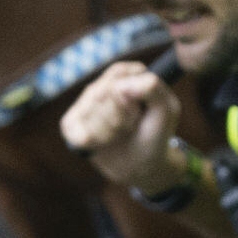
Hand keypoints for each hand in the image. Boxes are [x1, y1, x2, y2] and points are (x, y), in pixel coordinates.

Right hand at [58, 61, 180, 194]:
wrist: (141, 163)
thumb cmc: (155, 134)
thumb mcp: (166, 111)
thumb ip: (153, 88)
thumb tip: (121, 85)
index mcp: (127, 74)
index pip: (118, 77)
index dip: (130, 101)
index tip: (141, 112)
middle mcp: (103, 83)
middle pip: (102, 95)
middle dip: (121, 119)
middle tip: (131, 126)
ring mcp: (85, 102)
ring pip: (90, 114)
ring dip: (110, 132)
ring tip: (120, 135)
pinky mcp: (71, 122)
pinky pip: (78, 133)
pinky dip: (95, 143)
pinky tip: (104, 143)